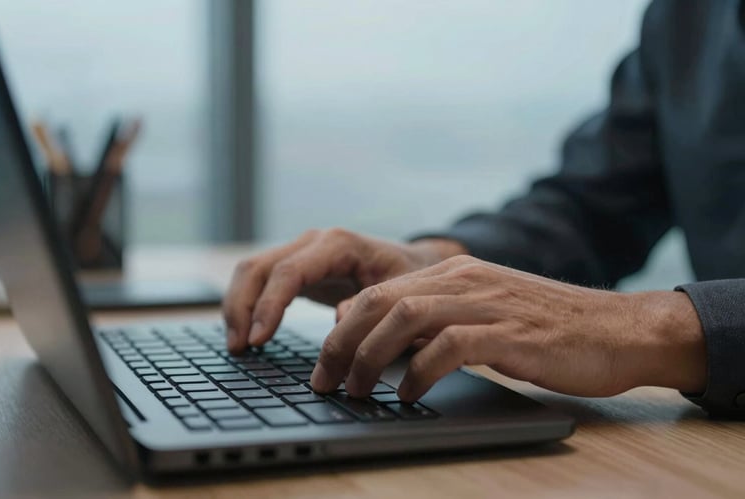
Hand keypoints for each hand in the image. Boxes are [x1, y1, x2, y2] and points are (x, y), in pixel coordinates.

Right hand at [222, 228, 466, 351]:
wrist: (415, 263)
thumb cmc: (410, 278)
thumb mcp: (401, 291)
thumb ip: (372, 304)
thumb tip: (338, 320)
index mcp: (338, 244)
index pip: (289, 271)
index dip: (269, 306)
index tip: (259, 340)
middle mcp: (312, 242)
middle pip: (258, 267)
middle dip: (243, 308)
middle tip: (240, 349)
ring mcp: (300, 251)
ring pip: (250, 271)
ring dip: (237, 307)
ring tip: (237, 347)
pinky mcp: (295, 267)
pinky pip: (258, 281)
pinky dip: (246, 305)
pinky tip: (246, 334)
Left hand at [310, 255, 706, 400]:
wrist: (616, 329)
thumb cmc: (545, 329)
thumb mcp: (482, 313)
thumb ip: (436, 317)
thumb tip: (382, 338)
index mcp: (453, 272)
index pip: (378, 291)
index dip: (343, 327)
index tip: (326, 362)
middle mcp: (463, 279)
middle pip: (380, 301)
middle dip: (343, 343)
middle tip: (326, 382)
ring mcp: (486, 303)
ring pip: (405, 317)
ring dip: (371, 357)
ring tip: (357, 391)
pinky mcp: (509, 332)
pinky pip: (448, 346)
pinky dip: (419, 371)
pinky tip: (408, 395)